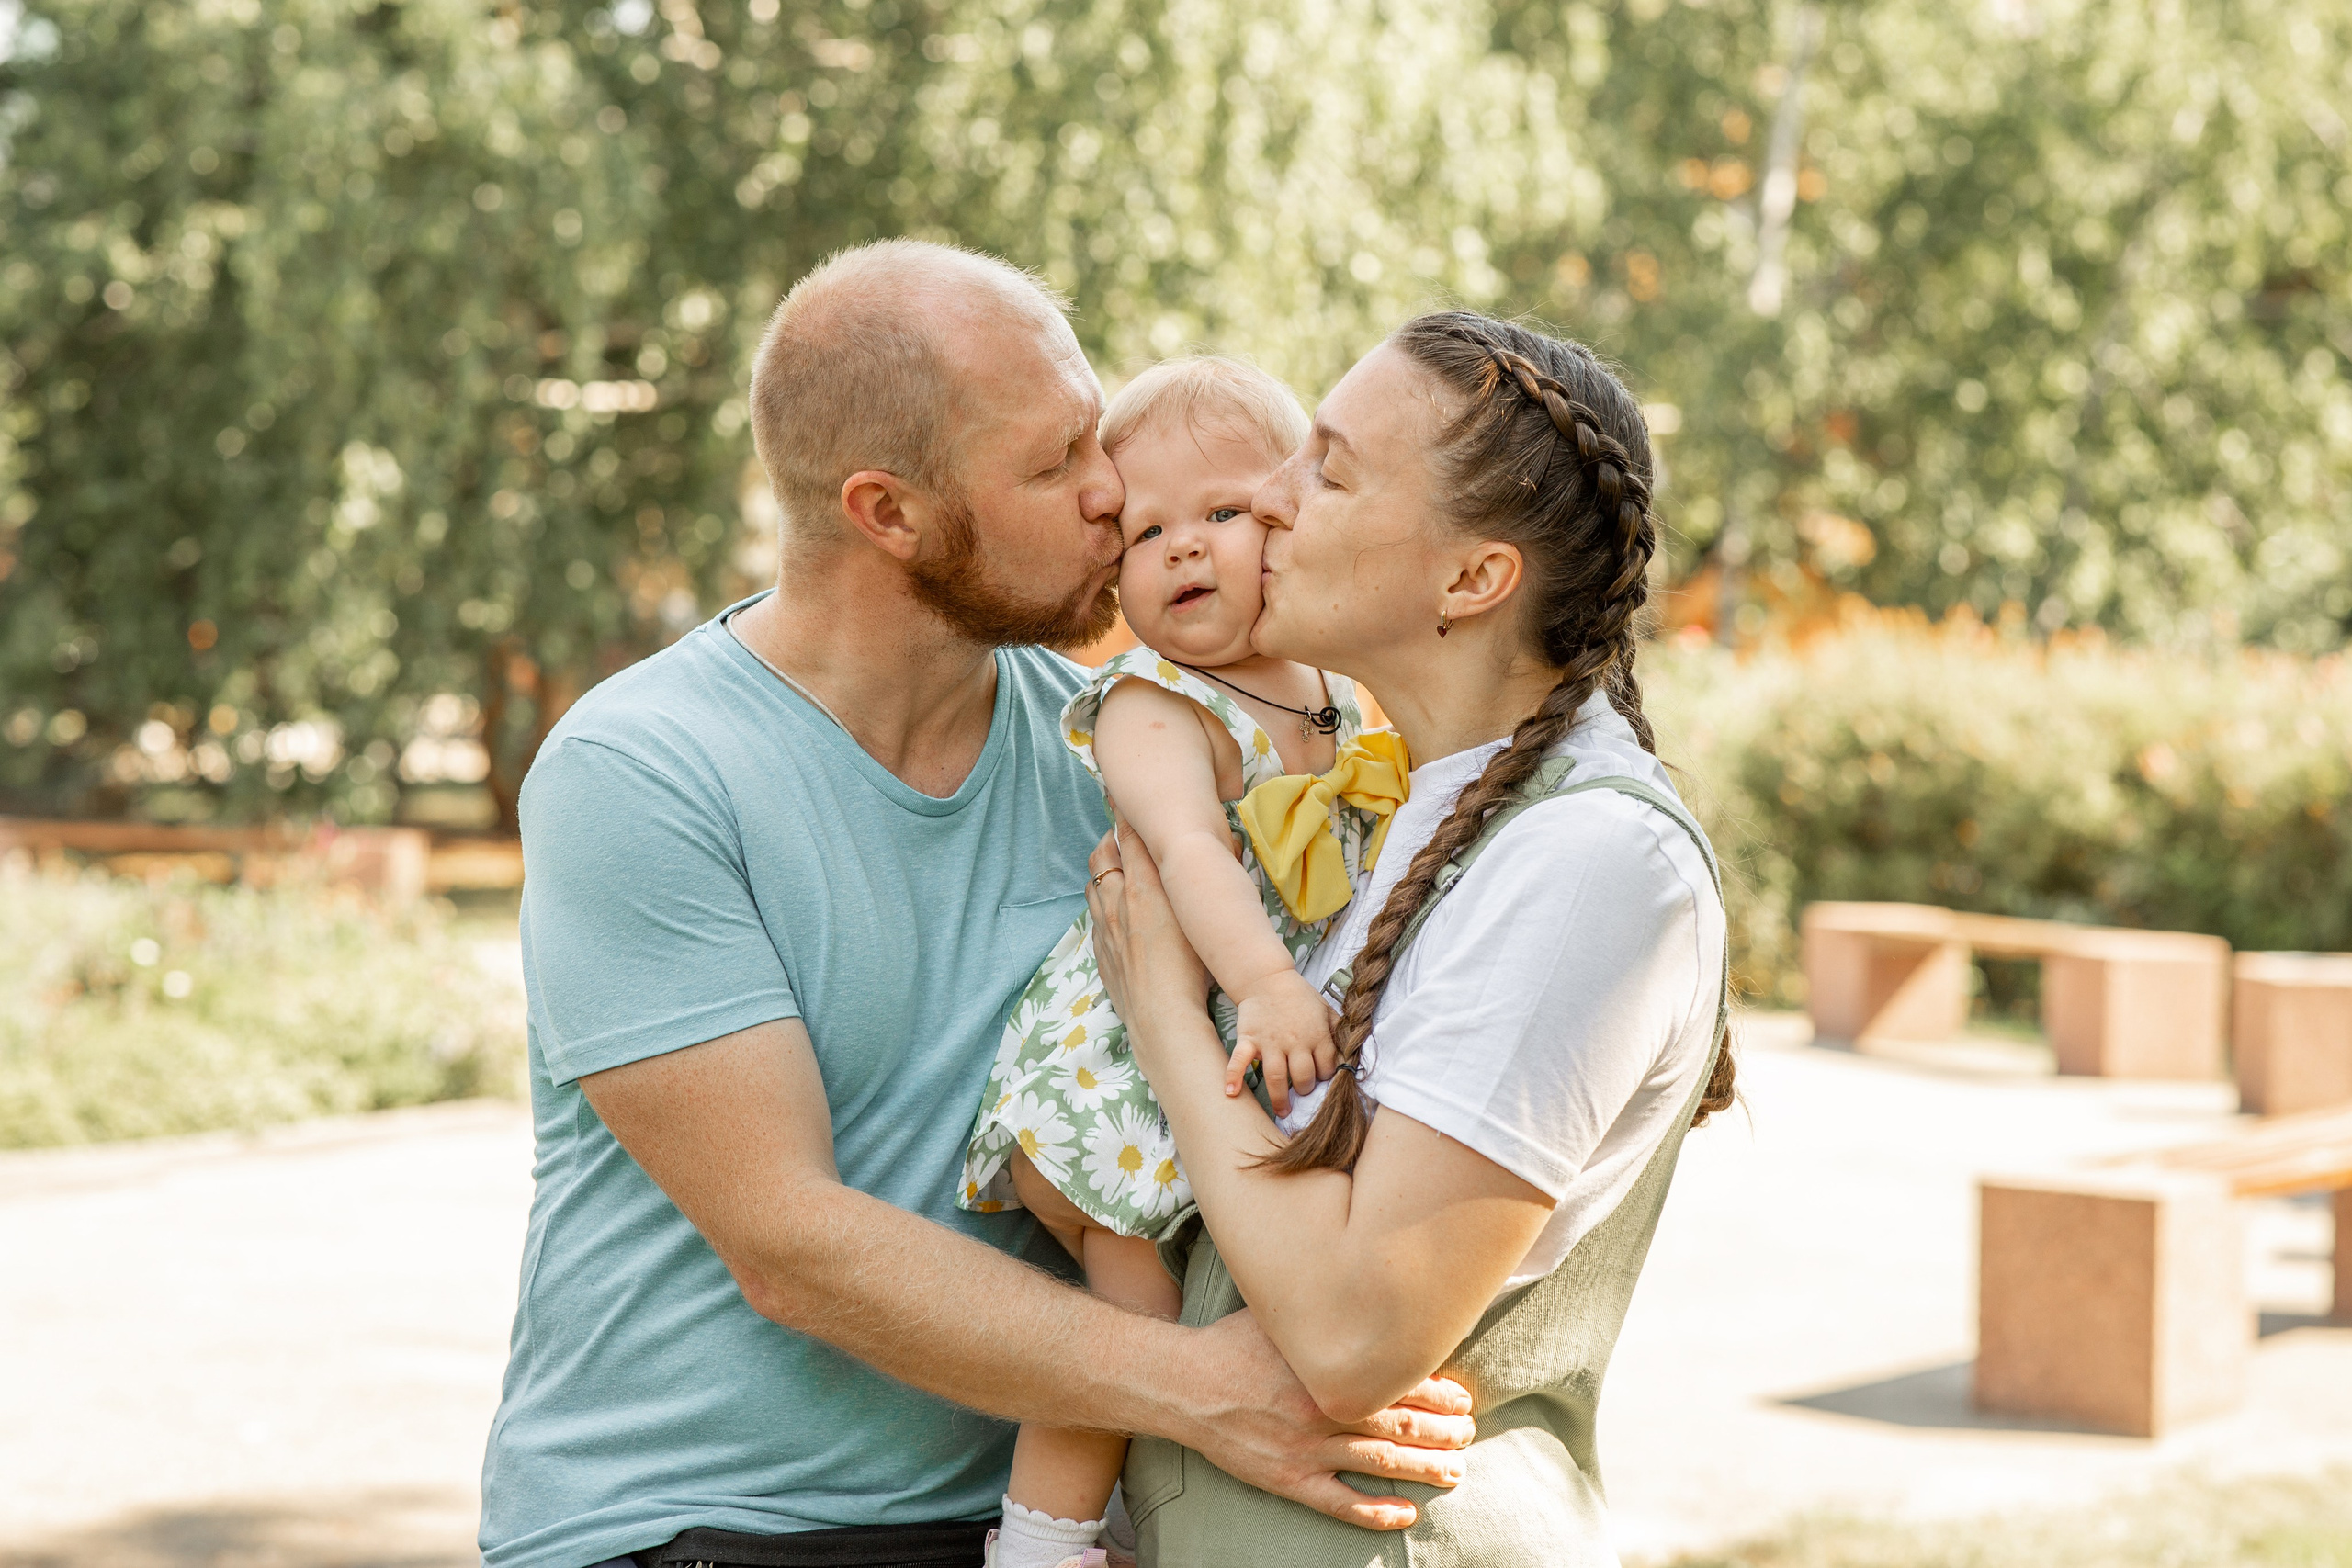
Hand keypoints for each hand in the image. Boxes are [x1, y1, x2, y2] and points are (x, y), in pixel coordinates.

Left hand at [1086, 815, 1209, 1025]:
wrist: (1163, 1018)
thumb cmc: (1194, 968)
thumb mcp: (1208, 916)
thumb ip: (1219, 875)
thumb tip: (1231, 841)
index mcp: (1144, 886)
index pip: (1129, 835)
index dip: (1126, 813)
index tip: (1124, 796)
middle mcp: (1118, 900)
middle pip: (1103, 854)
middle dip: (1110, 838)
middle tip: (1122, 830)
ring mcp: (1104, 927)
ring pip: (1094, 883)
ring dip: (1103, 870)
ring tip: (1115, 865)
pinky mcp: (1101, 951)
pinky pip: (1094, 916)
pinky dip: (1101, 903)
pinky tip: (1113, 908)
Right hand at [1180, 1309, 1472, 1529]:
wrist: (1185, 1384)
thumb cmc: (1234, 1343)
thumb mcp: (1282, 1315)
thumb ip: (1326, 1311)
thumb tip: (1371, 1291)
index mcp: (1326, 1368)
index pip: (1400, 1381)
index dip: (1440, 1393)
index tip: (1462, 1399)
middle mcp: (1323, 1410)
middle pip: (1401, 1424)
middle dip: (1442, 1432)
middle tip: (1468, 1433)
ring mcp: (1306, 1450)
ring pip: (1380, 1463)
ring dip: (1424, 1469)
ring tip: (1453, 1472)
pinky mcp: (1288, 1480)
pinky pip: (1340, 1503)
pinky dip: (1376, 1512)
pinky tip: (1406, 1514)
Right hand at [1230, 974, 1339, 1114]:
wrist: (1268, 978)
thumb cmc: (1300, 996)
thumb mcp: (1326, 1009)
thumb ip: (1339, 1031)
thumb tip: (1351, 1053)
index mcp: (1317, 1035)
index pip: (1327, 1068)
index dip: (1325, 1075)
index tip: (1320, 1076)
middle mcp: (1295, 1042)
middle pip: (1303, 1077)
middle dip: (1304, 1088)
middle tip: (1301, 1090)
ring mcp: (1270, 1042)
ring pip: (1277, 1077)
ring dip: (1279, 1098)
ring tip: (1283, 1111)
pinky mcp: (1249, 1040)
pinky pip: (1239, 1061)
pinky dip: (1233, 1077)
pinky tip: (1232, 1093)